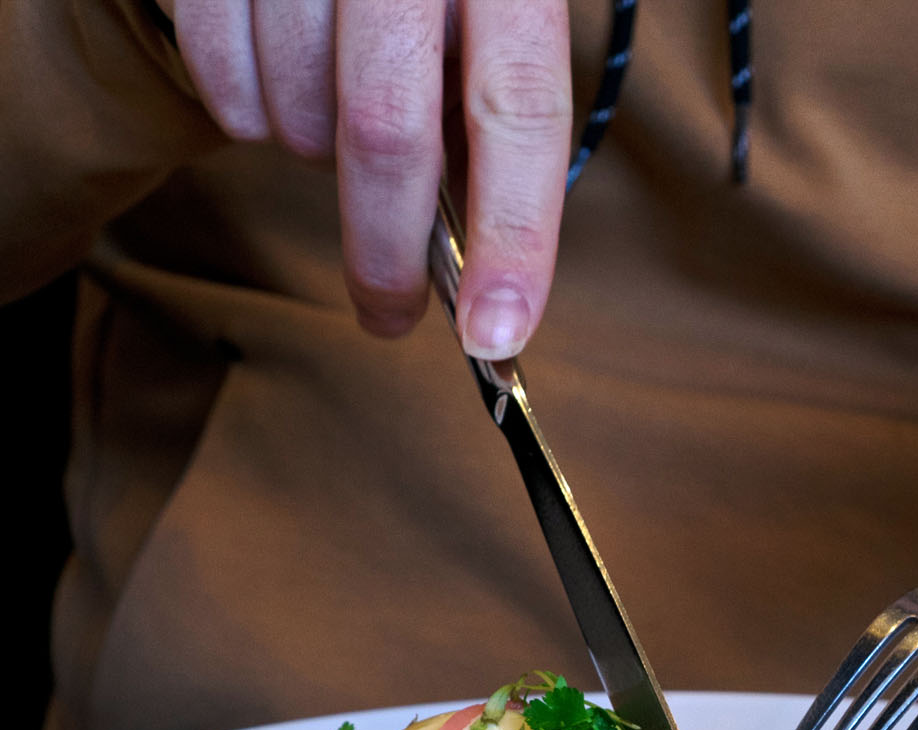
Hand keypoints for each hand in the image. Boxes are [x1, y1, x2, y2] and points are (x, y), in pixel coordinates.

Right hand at [165, 0, 571, 351]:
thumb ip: (488, 118)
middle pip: (388, 128)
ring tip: (332, 118)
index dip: (514, 234)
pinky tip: (274, 79)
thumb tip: (487, 268)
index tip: (496, 335)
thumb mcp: (485, 20)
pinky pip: (223, 81)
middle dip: (386, 250)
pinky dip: (247, 113)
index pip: (520, 107)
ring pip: (299, 111)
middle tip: (388, 310)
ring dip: (314, 155)